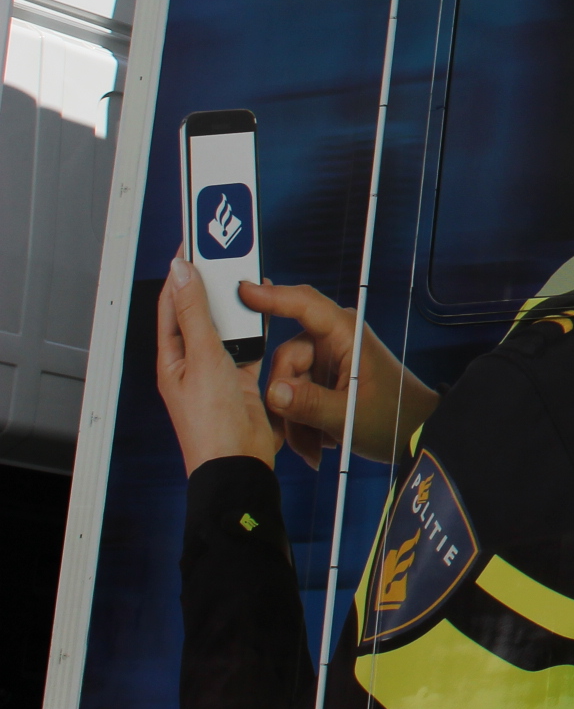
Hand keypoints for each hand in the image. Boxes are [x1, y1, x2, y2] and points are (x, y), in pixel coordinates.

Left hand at [155, 253, 278, 473]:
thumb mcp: (201, 358)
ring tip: (249, 285)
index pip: (172, 303)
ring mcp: (218, 372)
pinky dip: (258, 331)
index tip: (194, 247)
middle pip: (201, 314)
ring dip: (238, 309)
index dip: (182, 274)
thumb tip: (181, 273)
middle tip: (229, 260)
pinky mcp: (243, 380)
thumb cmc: (211, 423)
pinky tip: (266, 318)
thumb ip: (195, 313)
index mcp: (171, 357)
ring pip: (228, 329)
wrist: (238, 462)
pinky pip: (249, 347)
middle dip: (214, 288)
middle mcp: (192, 363)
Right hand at [242, 281, 437, 469]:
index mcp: (346, 335)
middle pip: (285, 360)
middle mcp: (335, 342)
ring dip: (295, 421)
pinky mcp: (326, 379)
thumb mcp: (349, 416)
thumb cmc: (394, 419)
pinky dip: (302, 422)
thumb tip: (273, 392)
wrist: (416, 436)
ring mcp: (329, 361)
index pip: (305, 305)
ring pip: (288, 385)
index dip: (273, 297)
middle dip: (287, 402)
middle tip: (299, 439)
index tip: (244, 291)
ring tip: (314, 449)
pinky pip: (297, 396)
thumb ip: (309, 404)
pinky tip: (318, 443)